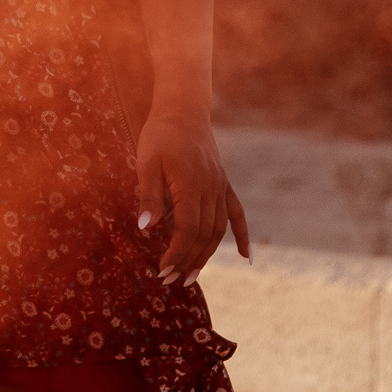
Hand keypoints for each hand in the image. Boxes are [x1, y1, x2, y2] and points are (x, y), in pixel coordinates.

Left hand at [132, 105, 250, 285]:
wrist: (182, 110)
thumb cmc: (159, 135)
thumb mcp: (146, 162)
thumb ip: (149, 196)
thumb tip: (145, 229)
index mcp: (191, 185)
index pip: (188, 230)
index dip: (176, 253)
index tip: (162, 270)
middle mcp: (210, 189)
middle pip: (204, 235)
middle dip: (188, 261)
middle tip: (170, 281)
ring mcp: (220, 187)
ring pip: (218, 230)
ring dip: (206, 255)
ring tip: (191, 277)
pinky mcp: (223, 184)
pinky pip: (236, 214)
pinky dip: (242, 236)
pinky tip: (246, 257)